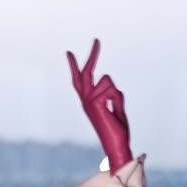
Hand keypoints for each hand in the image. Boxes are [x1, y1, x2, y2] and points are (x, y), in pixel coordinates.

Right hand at [67, 39, 131, 173]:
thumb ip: (112, 95)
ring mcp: (89, 102)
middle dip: (92, 55)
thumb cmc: (118, 130)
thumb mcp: (116, 107)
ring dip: (115, 94)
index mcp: (89, 102)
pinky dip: (117, 98)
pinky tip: (114, 111)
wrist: (117, 146)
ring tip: (115, 110)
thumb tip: (109, 83)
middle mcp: (86, 101)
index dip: (75, 65)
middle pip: (86, 72)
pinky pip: (110, 88)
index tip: (68, 53)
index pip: (79, 80)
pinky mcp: (95, 103)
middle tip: (97, 40)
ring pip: (107, 80)